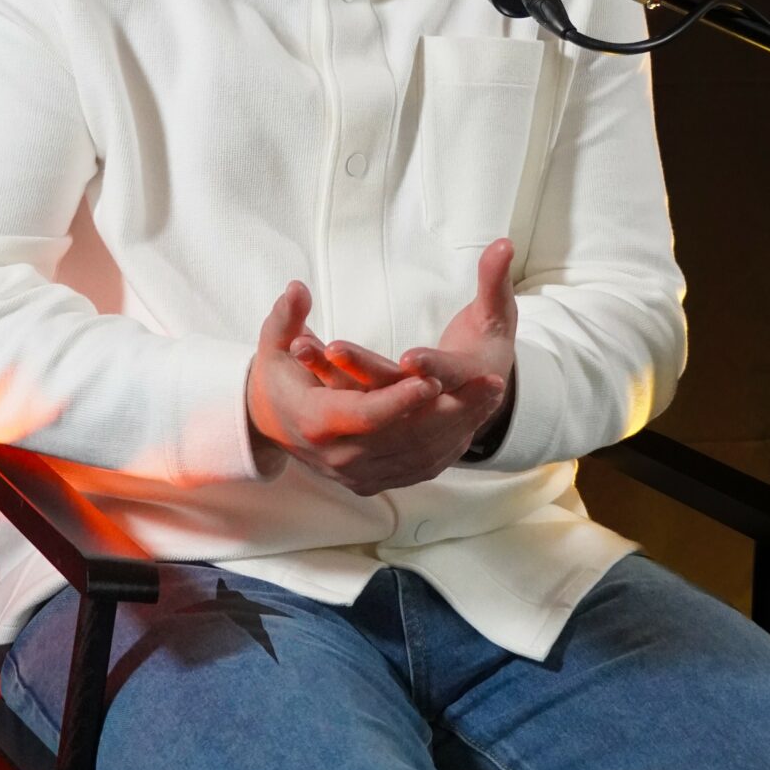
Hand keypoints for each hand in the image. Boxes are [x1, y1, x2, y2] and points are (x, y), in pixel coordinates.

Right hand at [246, 260, 511, 496]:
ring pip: (420, 454)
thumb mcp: (274, 345)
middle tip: (492, 381)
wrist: (276, 424)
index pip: (365, 416)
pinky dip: (449, 442)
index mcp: (316, 423)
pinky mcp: (375, 481)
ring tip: (494, 391)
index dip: (399, 399)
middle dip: (453, 409)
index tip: (432, 380)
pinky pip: (419, 466)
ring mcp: (359, 475)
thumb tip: (298, 288)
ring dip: (462, 424)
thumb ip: (286, 318)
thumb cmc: (278, 378)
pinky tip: (476, 416)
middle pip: (405, 438)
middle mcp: (339, 457)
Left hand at [290, 237, 518, 448]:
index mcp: (467, 381)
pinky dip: (326, 383)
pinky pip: (349, 404)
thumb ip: (496, 279)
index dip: (430, 368)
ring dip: (333, 377)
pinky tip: (301, 355)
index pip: (449, 377)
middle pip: (396, 393)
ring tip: (302, 346)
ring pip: (366, 401)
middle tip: (331, 347)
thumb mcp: (496, 312)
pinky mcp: (382, 420)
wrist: (477, 391)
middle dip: (363, 369)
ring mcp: (407, 418)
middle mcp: (435, 406)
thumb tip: (505, 242)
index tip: (408, 356)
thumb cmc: (486, 342)